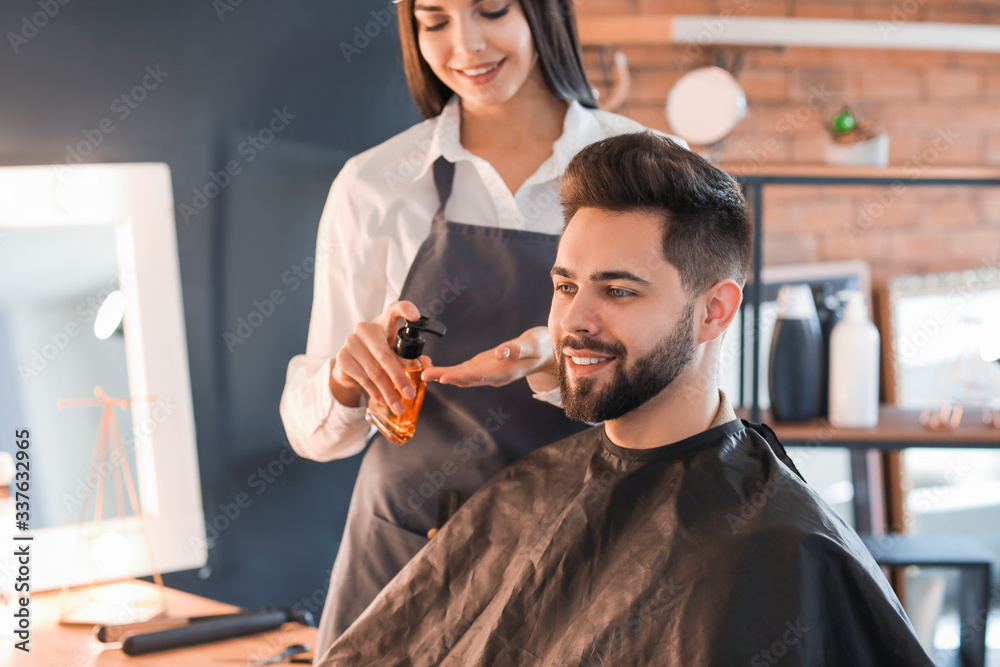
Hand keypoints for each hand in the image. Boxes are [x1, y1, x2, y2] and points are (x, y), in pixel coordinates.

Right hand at [330, 301, 423, 414]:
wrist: (350, 364)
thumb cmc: (378, 354)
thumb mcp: (395, 353)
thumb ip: (412, 358)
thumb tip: (426, 368)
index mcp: (383, 323)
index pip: (394, 310)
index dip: (405, 309)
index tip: (416, 317)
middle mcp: (366, 329)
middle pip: (385, 355)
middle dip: (399, 378)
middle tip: (410, 394)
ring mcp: (352, 343)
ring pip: (375, 371)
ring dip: (388, 391)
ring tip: (398, 406)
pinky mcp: (343, 358)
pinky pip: (363, 379)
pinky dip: (375, 391)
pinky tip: (383, 400)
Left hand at [421, 326, 556, 387]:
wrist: (545, 353)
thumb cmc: (541, 346)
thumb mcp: (532, 344)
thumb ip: (516, 350)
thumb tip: (500, 353)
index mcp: (504, 372)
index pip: (479, 375)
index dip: (461, 376)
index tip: (444, 377)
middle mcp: (493, 376)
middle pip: (466, 379)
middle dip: (444, 377)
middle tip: (424, 375)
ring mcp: (487, 373)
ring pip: (462, 377)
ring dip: (443, 376)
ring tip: (423, 373)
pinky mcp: (483, 367)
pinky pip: (464, 372)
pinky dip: (449, 371)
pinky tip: (435, 370)